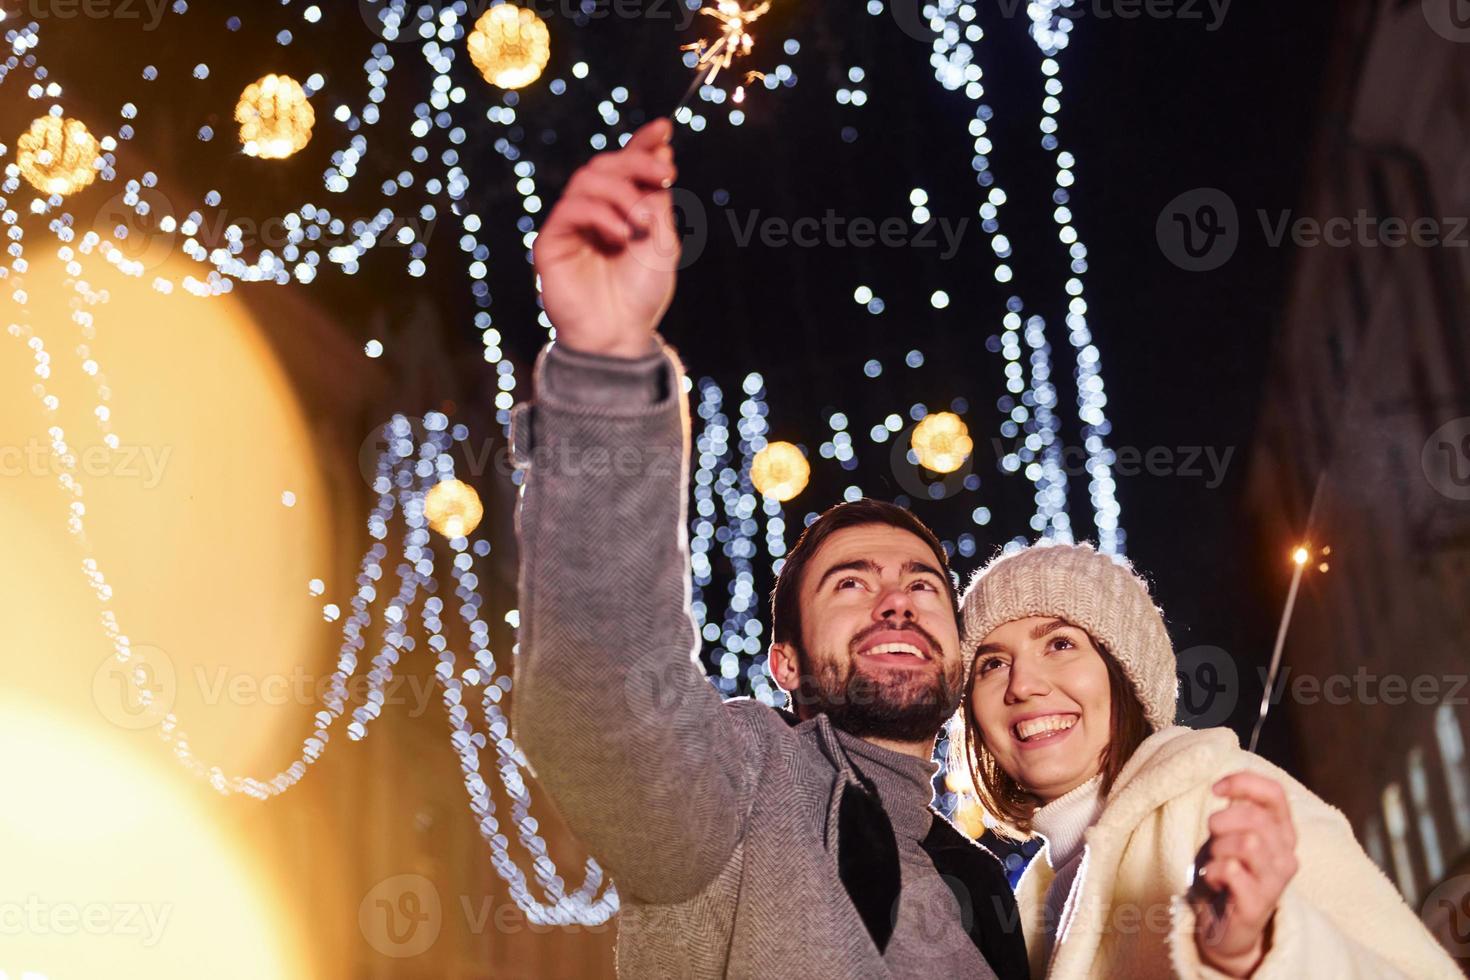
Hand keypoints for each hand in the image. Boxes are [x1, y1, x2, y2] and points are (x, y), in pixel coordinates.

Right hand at [532, 117, 680, 357]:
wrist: (621, 334)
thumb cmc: (642, 293)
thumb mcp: (662, 241)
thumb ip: (657, 198)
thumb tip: (661, 151)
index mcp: (622, 209)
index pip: (627, 166)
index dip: (643, 143)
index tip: (664, 128)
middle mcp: (594, 212)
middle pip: (605, 165)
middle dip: (636, 163)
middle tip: (663, 175)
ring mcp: (571, 225)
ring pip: (586, 180)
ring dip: (620, 192)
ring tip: (641, 221)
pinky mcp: (551, 241)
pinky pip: (571, 208)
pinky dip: (600, 214)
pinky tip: (621, 234)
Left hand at [1190, 772, 1298, 976]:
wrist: (1227, 926)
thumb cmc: (1229, 872)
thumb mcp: (1233, 835)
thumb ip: (1237, 812)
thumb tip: (1226, 788)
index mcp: (1282, 832)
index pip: (1275, 793)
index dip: (1243, 783)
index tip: (1216, 789)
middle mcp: (1286, 855)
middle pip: (1255, 819)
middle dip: (1222, 822)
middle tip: (1213, 838)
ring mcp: (1275, 881)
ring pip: (1247, 844)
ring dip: (1218, 848)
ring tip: (1215, 861)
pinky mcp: (1258, 904)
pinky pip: (1230, 871)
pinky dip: (1212, 871)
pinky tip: (1213, 880)